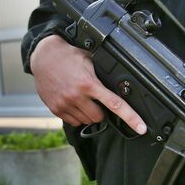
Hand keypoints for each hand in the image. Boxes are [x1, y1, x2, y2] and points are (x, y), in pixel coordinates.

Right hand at [30, 34, 146, 133]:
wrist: (43, 57)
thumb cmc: (68, 56)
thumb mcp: (89, 60)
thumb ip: (102, 74)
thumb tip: (119, 84)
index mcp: (89, 84)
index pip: (114, 104)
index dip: (131, 117)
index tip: (141, 128)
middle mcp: (77, 96)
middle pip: (99, 117)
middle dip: (101, 110)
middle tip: (95, 98)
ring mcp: (65, 104)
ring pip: (87, 121)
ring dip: (89, 113)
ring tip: (82, 98)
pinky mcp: (56, 109)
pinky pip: (73, 122)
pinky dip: (77, 115)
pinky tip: (73, 102)